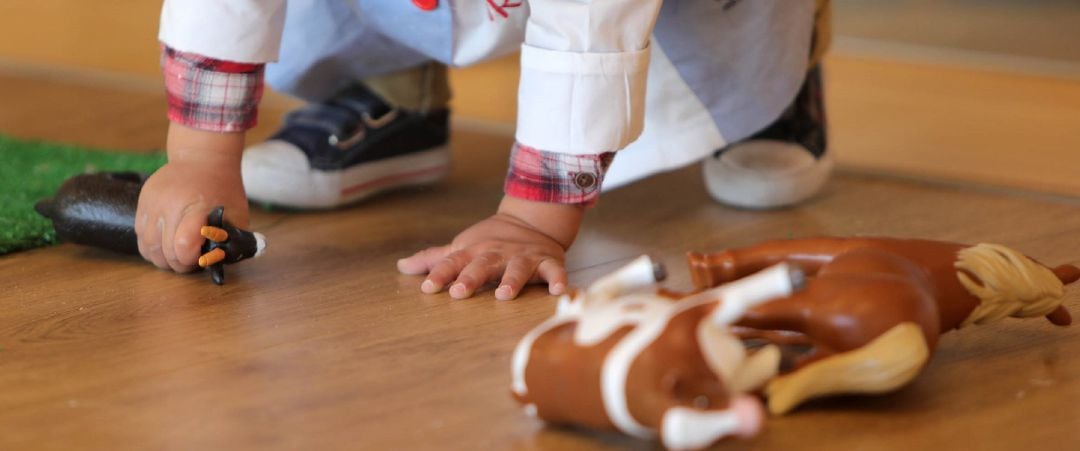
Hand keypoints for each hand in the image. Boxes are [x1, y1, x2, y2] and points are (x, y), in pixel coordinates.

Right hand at [135, 124, 247, 272]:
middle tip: (192, 260)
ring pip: (147, 247)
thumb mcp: (237, 214)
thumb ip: (232, 241)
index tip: (201, 257)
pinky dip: (151, 246)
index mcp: (196, 208)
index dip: (191, 260)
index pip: (183, 246)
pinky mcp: (142, 201)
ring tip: (177, 254)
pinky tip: (165, 244)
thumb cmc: (223, 189)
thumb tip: (219, 263)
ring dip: (162, 258)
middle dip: (179, 263)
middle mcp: (169, 205)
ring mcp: (152, 203)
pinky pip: (139, 235)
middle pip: (164, 251)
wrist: (202, 158)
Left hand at [398, 197, 583, 299]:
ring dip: (511, 280)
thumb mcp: (463, 247)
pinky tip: (559, 291)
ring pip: (517, 268)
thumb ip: (435, 259)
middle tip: (459, 292)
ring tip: (504, 296)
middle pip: (482, 265)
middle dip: (471, 277)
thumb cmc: (491, 241)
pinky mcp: (547, 262)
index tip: (428, 288)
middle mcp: (497, 254)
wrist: (532, 219)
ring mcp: (523, 257)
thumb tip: (401, 267)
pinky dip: (558, 280)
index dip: (441, 274)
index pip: (453, 261)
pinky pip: (554, 271)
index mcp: (474, 252)